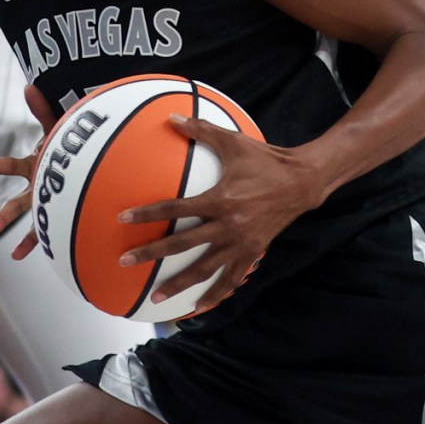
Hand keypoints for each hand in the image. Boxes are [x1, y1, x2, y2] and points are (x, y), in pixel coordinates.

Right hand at [0, 87, 61, 257]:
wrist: (93, 158)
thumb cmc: (73, 144)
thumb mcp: (58, 128)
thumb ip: (43, 110)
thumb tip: (29, 86)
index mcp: (34, 166)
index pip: (9, 166)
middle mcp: (36, 187)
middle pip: (15, 205)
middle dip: (1, 218)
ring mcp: (46, 202)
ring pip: (28, 221)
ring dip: (14, 234)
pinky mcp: (58, 211)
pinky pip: (45, 231)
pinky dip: (33, 243)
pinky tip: (18, 256)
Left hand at [118, 117, 321, 314]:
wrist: (301, 183)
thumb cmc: (265, 160)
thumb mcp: (233, 142)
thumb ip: (201, 130)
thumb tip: (171, 117)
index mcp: (219, 200)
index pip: (175, 209)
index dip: (147, 213)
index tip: (123, 219)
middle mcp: (227, 226)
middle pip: (182, 244)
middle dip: (151, 253)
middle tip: (126, 261)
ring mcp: (240, 243)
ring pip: (204, 269)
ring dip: (179, 284)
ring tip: (156, 296)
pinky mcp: (252, 252)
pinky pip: (231, 278)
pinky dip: (216, 293)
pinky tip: (199, 306)